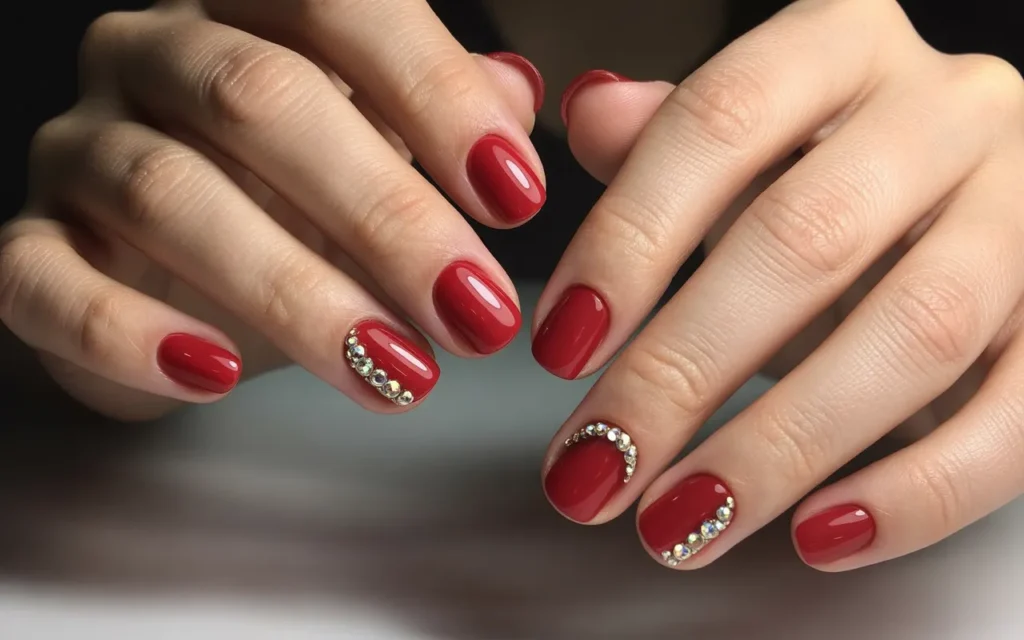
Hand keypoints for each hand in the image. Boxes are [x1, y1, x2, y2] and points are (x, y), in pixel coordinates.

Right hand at [1, 0, 544, 419]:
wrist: (179, 282)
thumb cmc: (294, 203)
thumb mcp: (380, 150)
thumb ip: (438, 117)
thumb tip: (516, 98)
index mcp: (248, 10)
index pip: (338, 6)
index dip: (434, 92)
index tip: (517, 196)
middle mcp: (152, 56)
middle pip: (258, 100)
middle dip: (384, 214)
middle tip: (477, 311)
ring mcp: (78, 148)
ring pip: (167, 194)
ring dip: (295, 292)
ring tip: (397, 370)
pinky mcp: (30, 249)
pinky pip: (47, 283)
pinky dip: (129, 333)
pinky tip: (215, 376)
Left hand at [540, 0, 1023, 570]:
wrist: (970, 204)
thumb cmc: (832, 175)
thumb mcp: (750, 143)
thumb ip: (667, 132)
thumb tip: (589, 113)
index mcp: (842, 47)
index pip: (718, 123)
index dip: (628, 241)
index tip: (560, 349)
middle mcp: (948, 112)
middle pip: (803, 240)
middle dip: (680, 371)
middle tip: (595, 467)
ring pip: (913, 335)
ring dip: (778, 448)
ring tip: (677, 524)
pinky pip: (1017, 418)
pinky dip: (915, 493)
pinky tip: (817, 535)